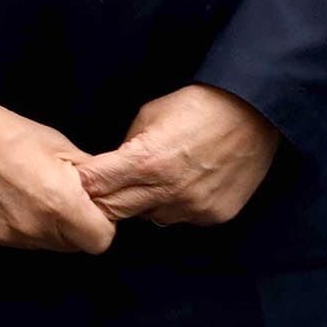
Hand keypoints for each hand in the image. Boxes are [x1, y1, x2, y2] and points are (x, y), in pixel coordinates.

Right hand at [0, 98, 116, 253]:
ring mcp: (7, 237)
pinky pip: (12, 240)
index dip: (100, 224)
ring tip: (24, 193)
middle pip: (71, 245)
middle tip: (56, 196)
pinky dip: (13, 225)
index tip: (89, 207)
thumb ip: (90, 174)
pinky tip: (1, 198)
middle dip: (72, 226)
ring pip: (42, 245)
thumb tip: (108, 190)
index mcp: (60, 204)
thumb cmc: (10, 132)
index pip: (101, 240)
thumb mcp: (59, 144)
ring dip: (42, 227)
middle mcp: (35, 228)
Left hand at [76, 84, 280, 228]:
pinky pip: (181, 219)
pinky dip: (174, 206)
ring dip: (143, 205)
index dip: (83, 185)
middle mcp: (168, 190)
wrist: (252, 115)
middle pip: (117, 211)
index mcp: (145, 161)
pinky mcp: (214, 216)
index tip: (74, 182)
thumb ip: (127, 146)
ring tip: (154, 181)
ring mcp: (193, 207)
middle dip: (106, 200)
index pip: (96, 186)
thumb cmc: (197, 107)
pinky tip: (183, 185)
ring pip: (150, 218)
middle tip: (104, 189)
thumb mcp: (149, 114)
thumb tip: (113, 167)